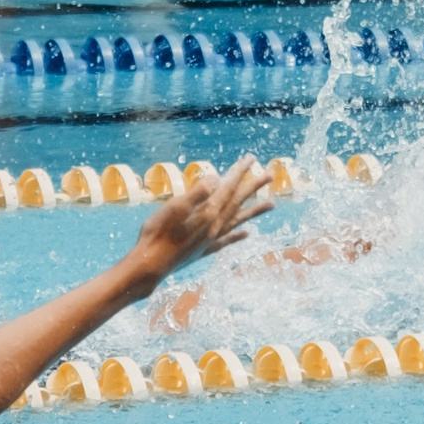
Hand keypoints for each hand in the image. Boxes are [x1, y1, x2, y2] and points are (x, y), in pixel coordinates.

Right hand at [122, 156, 275, 296]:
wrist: (151, 265)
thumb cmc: (158, 233)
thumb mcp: (175, 207)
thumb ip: (198, 193)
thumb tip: (217, 178)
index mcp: (208, 212)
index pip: (228, 187)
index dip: (239, 172)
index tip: (250, 159)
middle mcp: (215, 225)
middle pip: (238, 202)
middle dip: (253, 187)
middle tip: (270, 175)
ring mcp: (211, 238)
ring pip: (238, 220)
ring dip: (255, 211)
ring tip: (272, 204)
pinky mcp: (204, 249)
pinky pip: (227, 240)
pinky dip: (238, 235)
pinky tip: (247, 233)